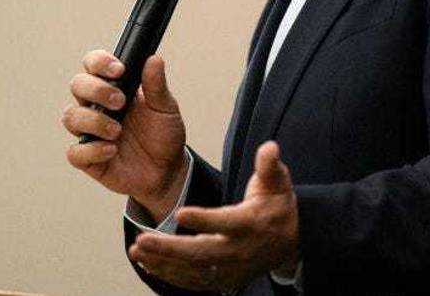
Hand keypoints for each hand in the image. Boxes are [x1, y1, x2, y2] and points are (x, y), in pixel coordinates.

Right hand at [63, 50, 187, 220]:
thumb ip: (157, 85)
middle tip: (120, 102)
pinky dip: (92, 150)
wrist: (167, 170)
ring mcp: (90, 132)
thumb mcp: (165, 108)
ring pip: (71, 117)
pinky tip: (112, 150)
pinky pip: (75, 152)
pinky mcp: (88, 158)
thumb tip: (154, 59)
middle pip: (77, 85)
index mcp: (114, 87)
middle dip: (96, 90)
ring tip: (117, 130)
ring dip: (93, 121)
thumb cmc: (162, 134)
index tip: (119, 69)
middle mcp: (97, 106)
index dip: (99, 62)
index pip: (93, 64)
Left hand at [129, 141, 299, 291]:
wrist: (292, 242)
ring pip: (193, 270)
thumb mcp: (278, 182)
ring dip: (163, 263)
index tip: (179, 213)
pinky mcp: (224, 279)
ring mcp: (231, 268)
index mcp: (250, 224)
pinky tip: (148, 263)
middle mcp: (239, 250)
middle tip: (142, 239)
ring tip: (137, 250)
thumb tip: (269, 146)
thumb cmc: (278, 207)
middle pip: (201, 253)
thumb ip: (269, 166)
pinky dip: (170, 275)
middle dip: (170, 249)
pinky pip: (194, 282)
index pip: (224, 223)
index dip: (203, 219)